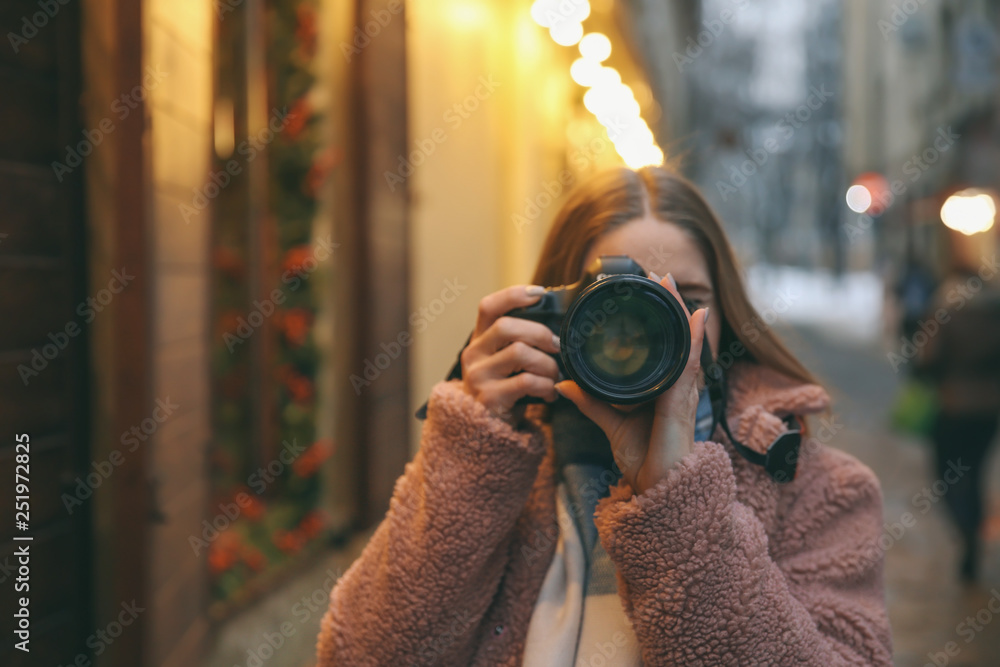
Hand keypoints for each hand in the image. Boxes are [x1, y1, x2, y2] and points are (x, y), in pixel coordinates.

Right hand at [460, 285, 561, 424]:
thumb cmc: (507, 390)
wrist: (490, 431)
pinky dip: (546, 386)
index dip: (513, 295)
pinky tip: (551, 394)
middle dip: (539, 333)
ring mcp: (478, 377)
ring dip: (547, 363)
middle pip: (506, 327)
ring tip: (555, 376)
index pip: (488, 307)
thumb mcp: (508, 363)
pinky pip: (526, 382)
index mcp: (479, 340)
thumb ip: (522, 341)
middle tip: (557, 346)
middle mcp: (473, 355)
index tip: (540, 294)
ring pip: (519, 353)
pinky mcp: (489, 399)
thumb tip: (558, 320)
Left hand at [555, 273, 709, 495]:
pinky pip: (688, 366)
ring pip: (685, 346)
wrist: (656, 490)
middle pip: (679, 339)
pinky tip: (694, 319)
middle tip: (663, 278)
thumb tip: (563, 385)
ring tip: (673, 287)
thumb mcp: (611, 424)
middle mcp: (677, 387)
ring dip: (681, 314)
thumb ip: (591, 403)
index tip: (654, 293)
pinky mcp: (680, 403)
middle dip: (673, 307)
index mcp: (663, 389)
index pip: (666, 347)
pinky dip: (692, 341)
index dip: (663, 321)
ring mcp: (682, 394)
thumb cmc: (644, 460)